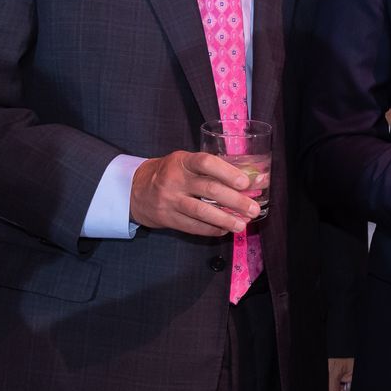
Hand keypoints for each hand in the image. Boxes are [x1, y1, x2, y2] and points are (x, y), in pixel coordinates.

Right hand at [129, 152, 261, 236]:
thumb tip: (251, 179)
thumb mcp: (185, 163)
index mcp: (182, 161)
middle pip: (209, 190)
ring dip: (225, 219)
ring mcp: (170, 200)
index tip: (245, 182)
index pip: (206, 163)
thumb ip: (212, 169)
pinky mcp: (167, 218)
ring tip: (242, 224)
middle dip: (235, 201)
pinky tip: (224, 229)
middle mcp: (175, 180)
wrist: (136, 189)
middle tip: (253, 209)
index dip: (227, 172)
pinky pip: (193, 226)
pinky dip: (211, 229)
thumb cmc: (170, 173)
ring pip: (202, 211)